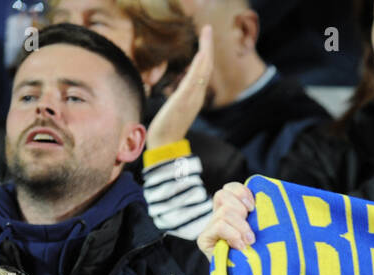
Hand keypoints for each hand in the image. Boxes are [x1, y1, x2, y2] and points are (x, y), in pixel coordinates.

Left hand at [147, 25, 213, 148]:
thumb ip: (178, 98)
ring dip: (205, 49)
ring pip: (203, 69)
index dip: (205, 54)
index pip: (201, 71)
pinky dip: (199, 65)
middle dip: (207, 46)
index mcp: (193, 96)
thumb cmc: (166, 130)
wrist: (165, 146)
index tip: (204, 39)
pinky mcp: (184, 100)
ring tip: (207, 33)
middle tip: (208, 28)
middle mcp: (196, 95)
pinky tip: (201, 53)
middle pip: (206, 66)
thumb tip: (178, 93)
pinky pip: (194, 79)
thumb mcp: (173, 109)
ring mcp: (192, 97)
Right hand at [197, 182, 255, 260]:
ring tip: (249, 242)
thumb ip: (258, 214)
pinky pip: (219, 225)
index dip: (242, 192)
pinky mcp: (204, 240)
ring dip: (240, 227)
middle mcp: (218, 216)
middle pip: (223, 195)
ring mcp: (210, 228)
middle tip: (251, 232)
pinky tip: (240, 246)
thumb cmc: (262, 254)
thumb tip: (264, 197)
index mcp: (232, 210)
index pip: (230, 188)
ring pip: (223, 212)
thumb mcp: (262, 229)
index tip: (254, 208)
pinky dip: (232, 234)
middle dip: (241, 210)